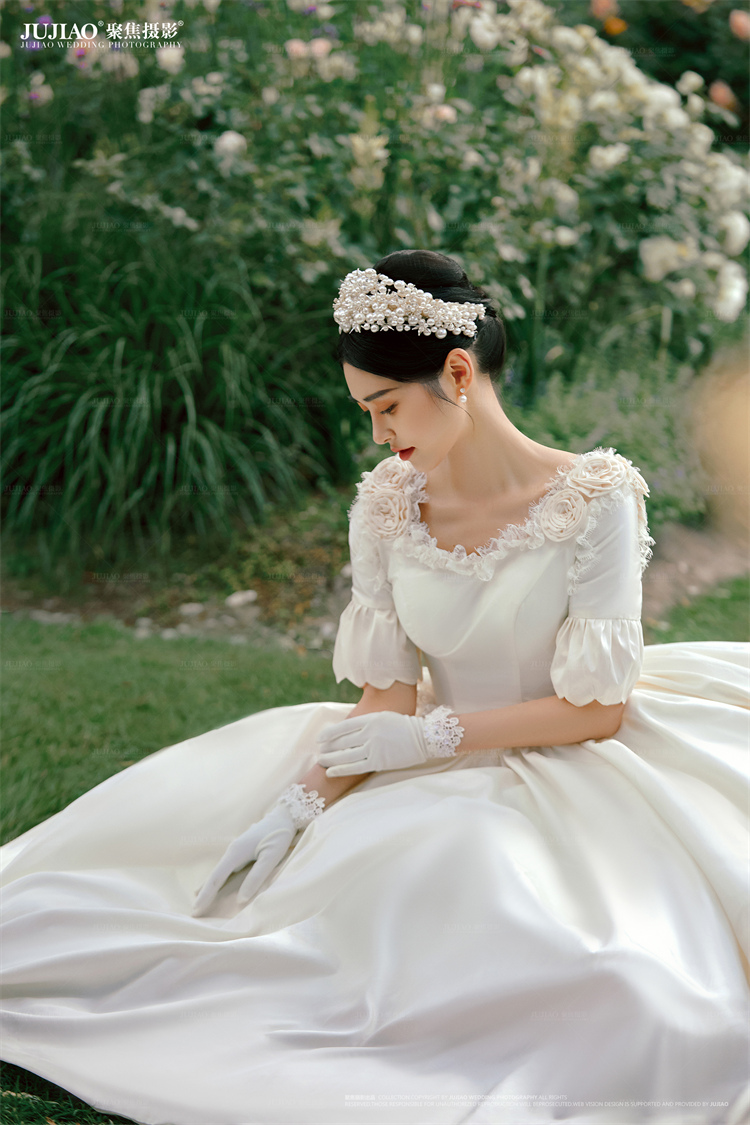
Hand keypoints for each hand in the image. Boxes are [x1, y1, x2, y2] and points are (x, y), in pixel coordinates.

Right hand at [191, 801, 297, 916]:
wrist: (283, 817)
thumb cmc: (278, 836)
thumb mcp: (271, 856)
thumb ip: (257, 876)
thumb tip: (241, 899)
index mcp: (236, 852)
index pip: (217, 877)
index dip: (206, 894)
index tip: (196, 909)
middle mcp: (231, 851)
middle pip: (214, 876)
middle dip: (203, 894)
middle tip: (193, 913)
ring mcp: (234, 851)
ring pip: (218, 873)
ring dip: (208, 888)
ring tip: (199, 904)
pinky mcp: (240, 853)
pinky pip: (225, 870)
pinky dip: (216, 881)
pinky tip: (210, 887)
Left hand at [316, 710, 433, 775]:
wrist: (423, 737)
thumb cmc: (402, 726)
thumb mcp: (382, 716)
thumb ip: (365, 722)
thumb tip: (345, 731)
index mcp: (370, 719)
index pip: (343, 727)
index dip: (328, 733)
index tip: (319, 739)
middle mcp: (370, 733)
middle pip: (341, 742)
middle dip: (327, 748)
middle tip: (319, 752)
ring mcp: (374, 748)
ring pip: (345, 755)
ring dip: (330, 759)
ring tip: (321, 761)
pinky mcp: (378, 762)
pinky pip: (355, 767)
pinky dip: (340, 770)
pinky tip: (330, 772)